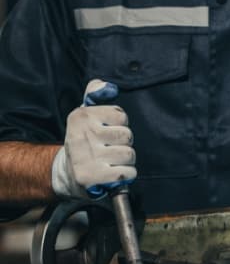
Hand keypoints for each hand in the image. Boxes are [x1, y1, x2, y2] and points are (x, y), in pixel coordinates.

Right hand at [51, 80, 135, 198]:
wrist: (65, 173)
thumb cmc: (84, 140)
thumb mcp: (85, 114)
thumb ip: (95, 93)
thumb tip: (107, 86)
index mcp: (81, 117)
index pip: (121, 116)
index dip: (119, 125)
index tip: (107, 130)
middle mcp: (81, 136)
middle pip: (127, 136)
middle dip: (124, 144)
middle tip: (110, 148)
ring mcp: (85, 158)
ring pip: (129, 154)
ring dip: (126, 161)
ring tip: (111, 161)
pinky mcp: (91, 177)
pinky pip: (127, 173)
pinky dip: (126, 175)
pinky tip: (114, 174)